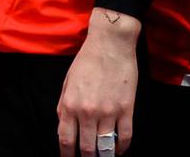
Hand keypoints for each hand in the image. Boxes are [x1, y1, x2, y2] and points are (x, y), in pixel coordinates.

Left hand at [58, 9, 138, 155]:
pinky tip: (119, 150)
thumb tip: (63, 125)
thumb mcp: (67, 81)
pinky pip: (125, 137)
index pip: (65, 139)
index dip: (66, 154)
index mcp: (69, 104)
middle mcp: (87, 111)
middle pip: (85, 148)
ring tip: (103, 156)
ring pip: (105, 146)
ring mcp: (108, 111)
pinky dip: (122, 148)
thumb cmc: (87, 60)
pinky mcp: (126, 109)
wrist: (110, 44)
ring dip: (104, 155)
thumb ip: (63, 105)